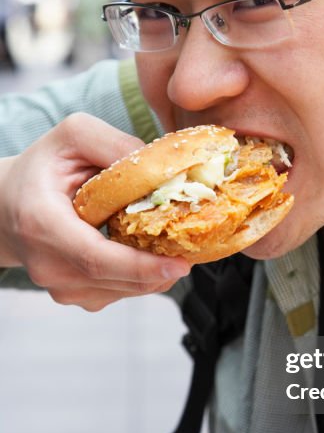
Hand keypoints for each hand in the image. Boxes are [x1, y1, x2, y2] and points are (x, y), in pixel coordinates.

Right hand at [0, 113, 188, 309]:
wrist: (6, 205)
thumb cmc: (42, 168)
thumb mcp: (72, 137)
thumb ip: (113, 144)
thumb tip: (160, 166)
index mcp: (42, 223)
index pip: (95, 258)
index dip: (140, 266)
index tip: (180, 264)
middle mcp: (48, 264)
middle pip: (116, 280)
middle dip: (161, 269)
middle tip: (194, 247)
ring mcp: (59, 286)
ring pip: (123, 290)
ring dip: (156, 274)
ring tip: (176, 245)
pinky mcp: (74, 295)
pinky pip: (119, 292)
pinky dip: (142, 276)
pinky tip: (151, 252)